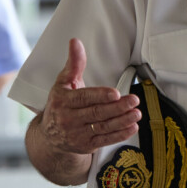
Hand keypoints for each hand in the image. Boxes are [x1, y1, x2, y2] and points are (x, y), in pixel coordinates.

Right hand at [39, 39, 140, 154]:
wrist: (49, 137)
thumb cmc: (61, 104)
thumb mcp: (64, 83)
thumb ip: (74, 64)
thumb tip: (75, 42)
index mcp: (62, 102)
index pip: (83, 98)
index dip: (100, 96)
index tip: (115, 93)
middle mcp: (68, 119)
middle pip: (96, 113)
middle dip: (117, 107)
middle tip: (134, 100)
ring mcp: (77, 134)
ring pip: (103, 127)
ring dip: (122, 121)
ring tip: (137, 113)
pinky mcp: (86, 145)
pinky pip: (105, 139)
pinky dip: (120, 134)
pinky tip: (132, 127)